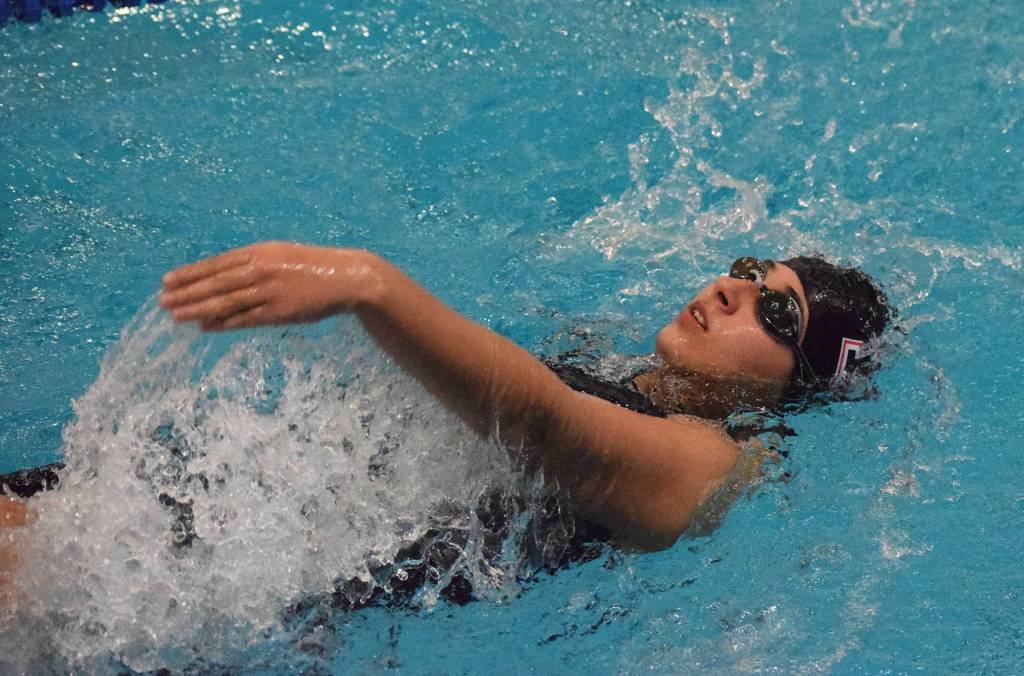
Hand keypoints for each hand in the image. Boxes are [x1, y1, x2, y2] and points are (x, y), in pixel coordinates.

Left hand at [159, 241, 380, 330]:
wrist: (346, 277)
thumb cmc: (311, 266)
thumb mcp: (279, 255)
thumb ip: (253, 265)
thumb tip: (222, 277)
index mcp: (260, 252)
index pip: (216, 264)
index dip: (190, 273)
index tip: (167, 281)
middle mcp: (261, 269)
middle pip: (216, 283)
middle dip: (187, 292)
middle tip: (162, 301)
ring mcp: (270, 291)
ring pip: (226, 301)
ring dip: (198, 308)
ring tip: (175, 315)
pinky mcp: (280, 311)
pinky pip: (246, 319)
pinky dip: (224, 323)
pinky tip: (206, 327)